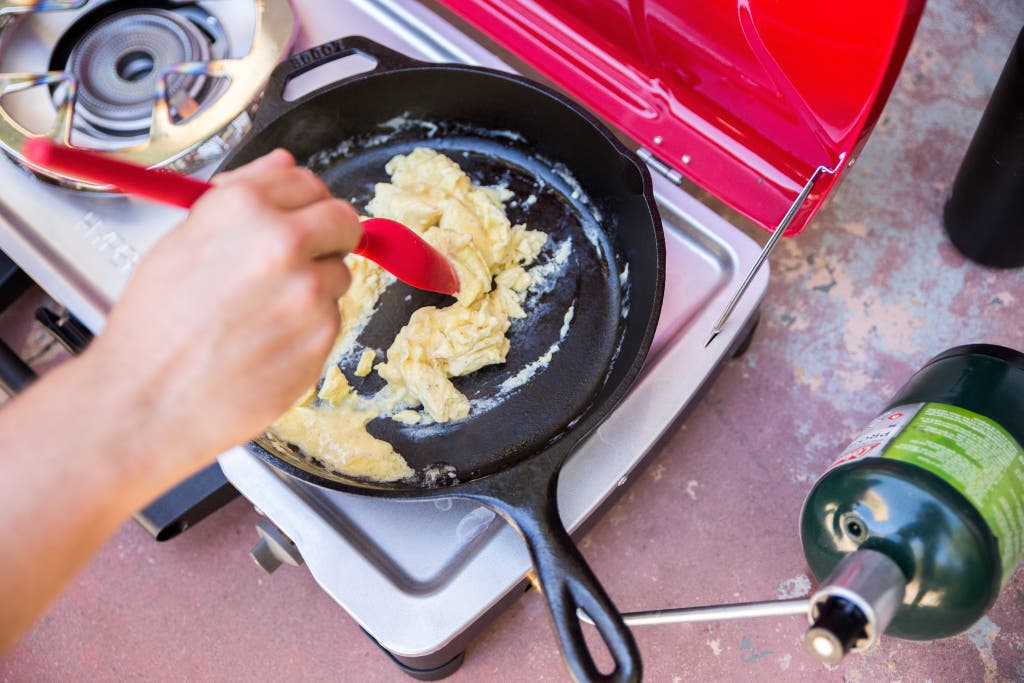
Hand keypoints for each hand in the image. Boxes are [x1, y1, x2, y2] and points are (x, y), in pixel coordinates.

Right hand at [85, 149, 360, 479]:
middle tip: (300, 260)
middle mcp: (283, 241)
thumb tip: (282, 163)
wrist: (149, 400)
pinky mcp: (323, 334)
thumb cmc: (155, 326)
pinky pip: (331, 318)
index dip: (303, 202)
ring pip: (339, 273)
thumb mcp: (182, 240)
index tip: (298, 217)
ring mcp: (309, 290)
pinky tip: (268, 341)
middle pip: (344, 219)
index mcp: (244, 207)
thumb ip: (241, 195)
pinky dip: (309, 327)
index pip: (307, 181)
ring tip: (262, 312)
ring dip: (314, 286)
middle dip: (330, 236)